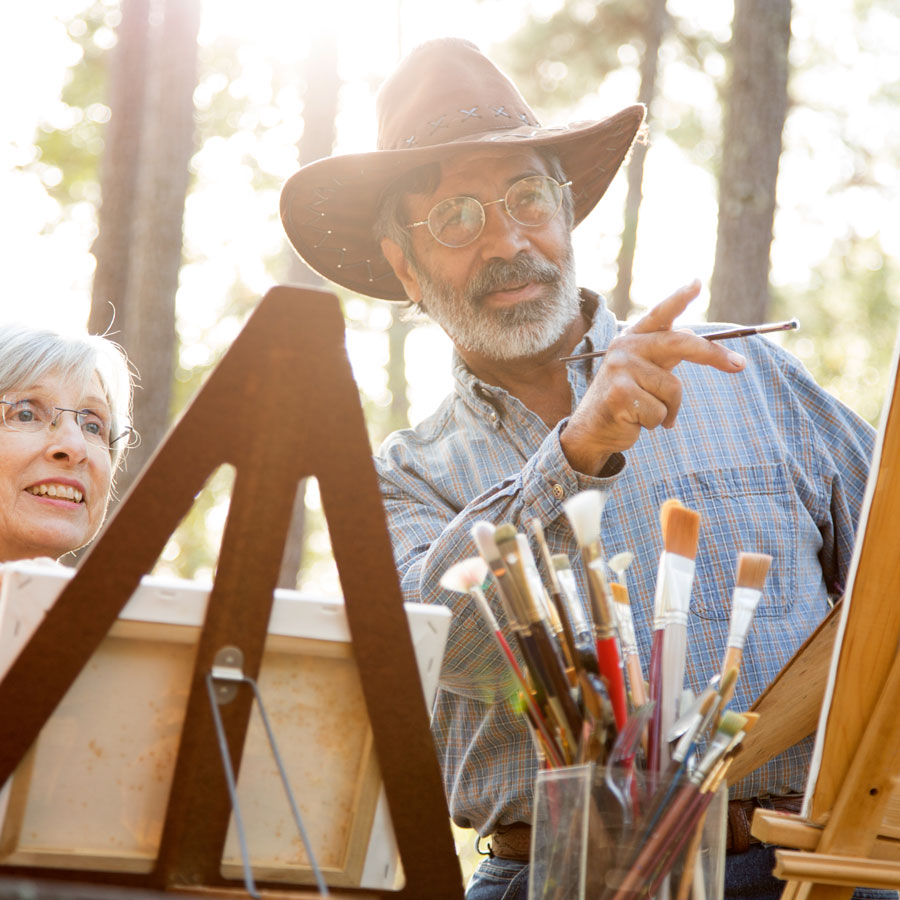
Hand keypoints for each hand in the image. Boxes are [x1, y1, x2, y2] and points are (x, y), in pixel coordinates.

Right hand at [560, 281, 746, 474]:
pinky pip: (660, 412)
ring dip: (670, 410)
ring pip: (673, 389)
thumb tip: (699, 340)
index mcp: (633, 338)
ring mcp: (620, 370)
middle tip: (739, 364)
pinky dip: (657, 423)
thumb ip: (665, 354)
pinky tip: (637, 421)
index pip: (660, 314)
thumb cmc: (626, 400)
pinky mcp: (619, 394)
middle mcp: (625, 348)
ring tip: (649, 414)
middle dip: (711, 354)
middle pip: (679, 343)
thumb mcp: (644, 371)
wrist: (592, 430)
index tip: (698, 283)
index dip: (679, 298)